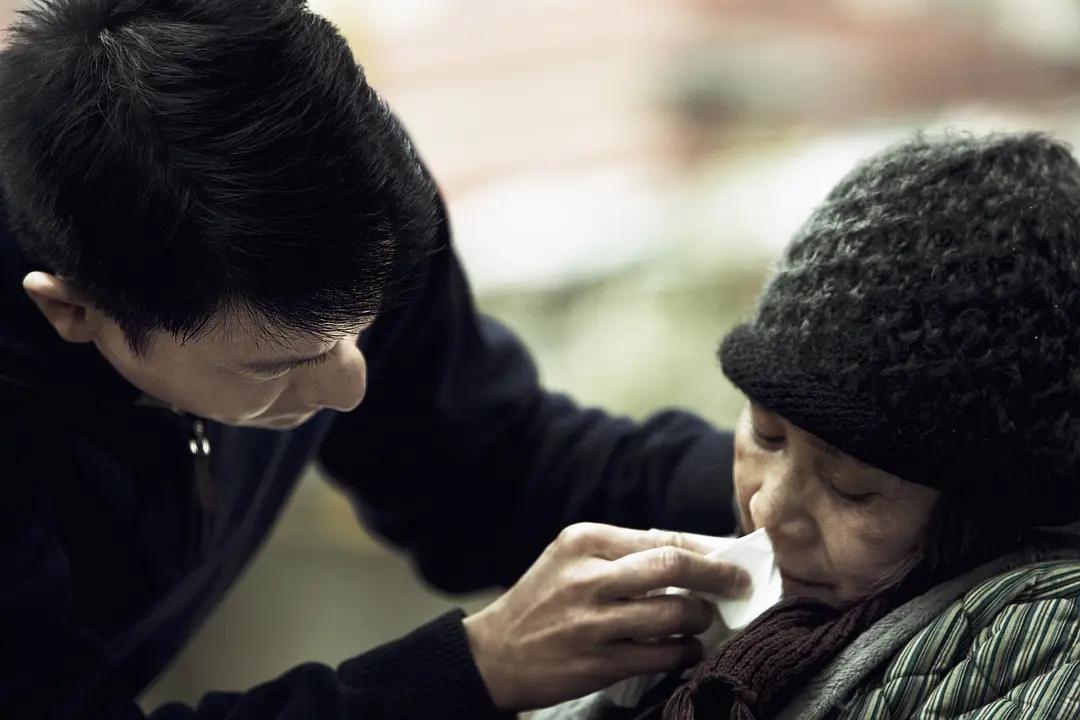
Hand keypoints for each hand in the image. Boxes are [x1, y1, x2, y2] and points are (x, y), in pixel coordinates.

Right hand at [462, 523, 750, 711]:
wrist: (494, 653)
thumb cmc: (541, 601)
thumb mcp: (570, 559)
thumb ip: (622, 553)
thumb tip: (694, 554)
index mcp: (583, 541)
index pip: (662, 537)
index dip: (707, 549)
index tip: (732, 559)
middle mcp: (588, 576)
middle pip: (674, 565)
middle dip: (718, 576)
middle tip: (739, 585)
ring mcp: (592, 622)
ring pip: (675, 612)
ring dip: (702, 618)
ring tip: (703, 621)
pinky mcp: (597, 663)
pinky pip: (663, 654)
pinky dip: (686, 651)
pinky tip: (686, 648)